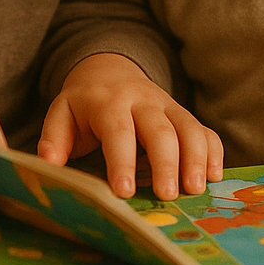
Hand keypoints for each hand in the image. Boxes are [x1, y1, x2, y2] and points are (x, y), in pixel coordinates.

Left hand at [38, 53, 221, 200]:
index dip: (121, 160)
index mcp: (108, 102)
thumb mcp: (62, 113)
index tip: (123, 191)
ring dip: (196, 158)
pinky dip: (213, 150)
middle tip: (168, 195)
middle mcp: (143, 100)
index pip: (117, 130)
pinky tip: (215, 176)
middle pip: (160, 130)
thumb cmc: (84, 104)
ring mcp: (168, 106)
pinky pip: (204, 129)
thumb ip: (54, 138)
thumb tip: (48, 165)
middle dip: (166, 163)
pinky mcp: (183, 114)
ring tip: (196, 189)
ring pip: (188, 127)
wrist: (109, 70)